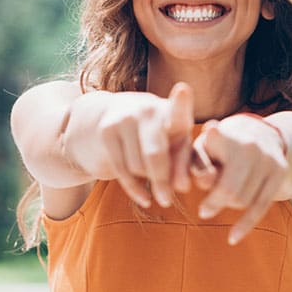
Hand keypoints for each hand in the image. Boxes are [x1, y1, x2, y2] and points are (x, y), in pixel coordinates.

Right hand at [63, 82, 194, 207]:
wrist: (113, 116)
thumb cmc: (159, 134)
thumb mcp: (176, 144)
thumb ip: (185, 164)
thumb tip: (182, 187)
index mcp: (171, 111)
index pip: (177, 109)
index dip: (181, 101)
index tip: (183, 90)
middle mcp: (147, 110)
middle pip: (155, 155)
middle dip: (162, 182)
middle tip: (167, 201)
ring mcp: (124, 119)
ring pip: (138, 167)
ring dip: (147, 179)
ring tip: (152, 175)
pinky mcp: (106, 131)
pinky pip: (122, 171)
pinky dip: (134, 189)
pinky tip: (144, 198)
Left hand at [193, 114, 288, 244]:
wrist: (260, 133)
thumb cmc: (219, 145)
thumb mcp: (201, 148)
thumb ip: (196, 164)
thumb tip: (203, 181)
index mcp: (225, 135)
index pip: (211, 168)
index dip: (203, 180)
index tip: (198, 190)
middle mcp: (249, 144)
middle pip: (229, 191)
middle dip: (214, 203)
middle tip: (204, 210)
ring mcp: (268, 158)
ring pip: (243, 201)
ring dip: (229, 206)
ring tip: (221, 200)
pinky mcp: (280, 171)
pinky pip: (262, 205)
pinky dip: (246, 225)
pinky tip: (232, 238)